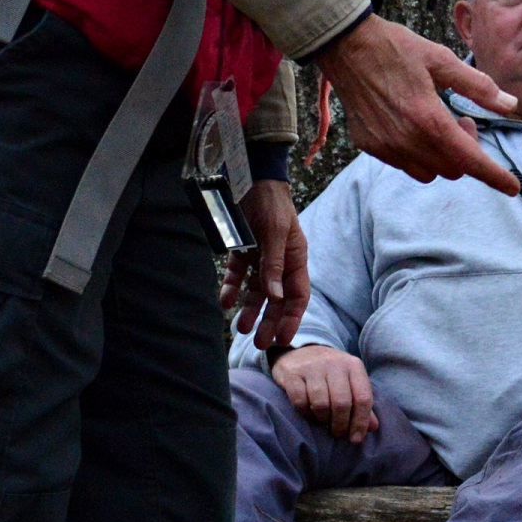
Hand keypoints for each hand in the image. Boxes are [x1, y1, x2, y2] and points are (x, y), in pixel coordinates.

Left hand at [221, 179, 305, 343]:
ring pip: (256, 290)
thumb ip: (273, 265)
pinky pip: (237, 275)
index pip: (297, 296)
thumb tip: (275, 297)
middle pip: (276, 298)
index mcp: (295, 259)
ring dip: (250, 310)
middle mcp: (279, 262)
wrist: (250, 177)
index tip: (282, 339)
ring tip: (241, 328)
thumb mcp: (274, 232)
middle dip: (269, 321)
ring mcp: (260, 257)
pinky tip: (224, 302)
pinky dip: (230, 289)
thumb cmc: (270, 203)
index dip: (291, 318)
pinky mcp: (242, 250)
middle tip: (260, 345)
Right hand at [272, 345, 376, 439]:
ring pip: (321, 404)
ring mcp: (312, 367)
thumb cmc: (330, 373)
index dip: (361, 422)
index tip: (355, 439)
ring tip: (324, 421)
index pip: (363, 398)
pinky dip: (305, 413)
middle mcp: (334, 364)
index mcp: (353, 366)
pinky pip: (300, 402)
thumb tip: (373, 427)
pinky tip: (309, 413)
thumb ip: (361, 403)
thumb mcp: (349, 382)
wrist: (300, 353)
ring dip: (323, 419)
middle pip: (342, 403)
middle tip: (338, 433)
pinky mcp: (292, 373)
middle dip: (341, 425)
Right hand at [314, 15, 521, 192]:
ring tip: (437, 123)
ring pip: (429, 172)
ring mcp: (386, 146)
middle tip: (462, 121)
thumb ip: (478, 87)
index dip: (495, 176)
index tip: (512, 187)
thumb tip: (509, 104)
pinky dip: (418, 153)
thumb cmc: (396, 48)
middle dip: (466, 152)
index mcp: (429, 120)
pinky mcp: (370, 145)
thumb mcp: (442, 60)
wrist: (346, 46)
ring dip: (442, 156)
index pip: (470, 160)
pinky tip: (413, 125)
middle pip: (452, 169)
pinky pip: (404, 164)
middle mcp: (406, 141)